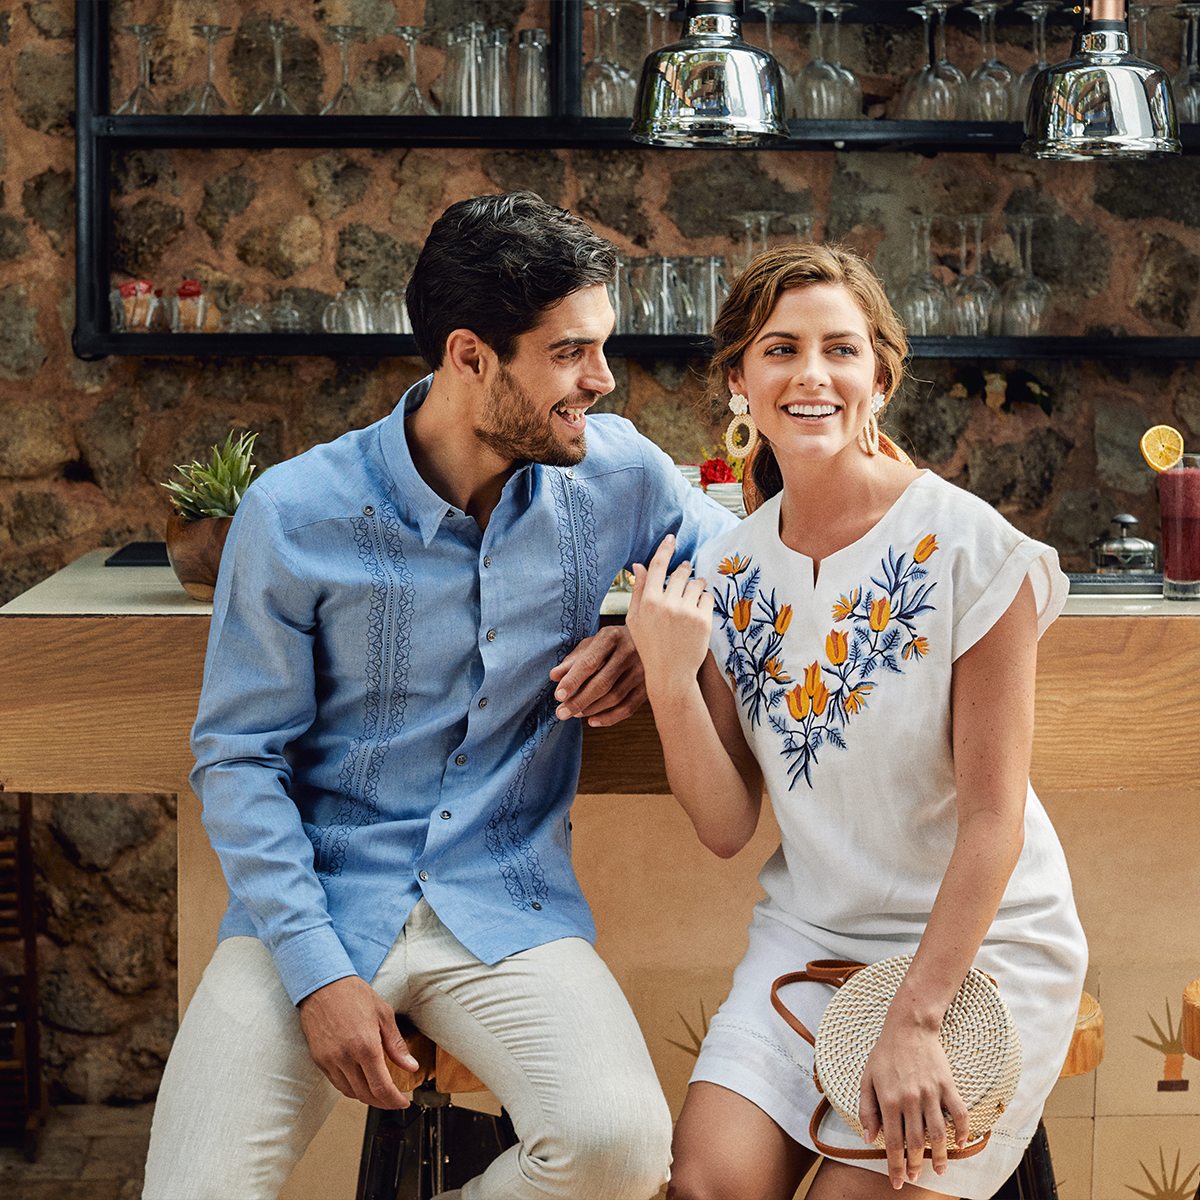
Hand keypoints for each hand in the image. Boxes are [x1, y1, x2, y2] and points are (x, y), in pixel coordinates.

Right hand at [298, 975, 419, 1108]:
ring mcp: (329, 1060)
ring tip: (378, 1092)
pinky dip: (350, 1088)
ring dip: (366, 1097)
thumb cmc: (353, 994)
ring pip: (350, 1092)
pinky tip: (359, 1081)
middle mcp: (346, 1057)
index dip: (394, 1101)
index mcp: (366, 1046)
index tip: (402, 1103)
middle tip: (393, 1099)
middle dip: (383, 1102)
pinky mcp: (319, 1059)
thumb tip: (410, 1066)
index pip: (382, 1087)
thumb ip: (397, 1045)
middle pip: (366, 1095)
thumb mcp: (384, 1014)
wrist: (323, 984)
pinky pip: (335, 1083)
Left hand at [549, 625, 646, 726]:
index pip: (589, 662)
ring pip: (615, 697)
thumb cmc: (613, 642)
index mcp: (611, 637)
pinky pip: (628, 707)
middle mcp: (629, 652)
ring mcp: (642, 670)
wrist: (649, 639)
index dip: (573, 681)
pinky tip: (593, 720)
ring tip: (575, 713)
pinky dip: (609, 718)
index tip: (558, 696)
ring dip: (592, 709)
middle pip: (602, 683)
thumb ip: (574, 659)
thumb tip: (554, 676)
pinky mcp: (649, 686)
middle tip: (561, 712)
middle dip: (579, 701)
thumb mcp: (592, 643)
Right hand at [625, 535, 713, 705]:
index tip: (672, 538)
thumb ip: (638, 592)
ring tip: (691, 597)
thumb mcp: (635, 620)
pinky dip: (704, 601)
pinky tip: (697, 612)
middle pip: (680, 572)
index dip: (665, 549)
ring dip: (696, 585)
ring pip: (696, 583)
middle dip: (684, 572)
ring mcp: (686, 611)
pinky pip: (708, 597)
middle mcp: (667, 604)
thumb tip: (638, 566)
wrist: (670, 674)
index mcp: (648, 602)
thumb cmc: (650, 646)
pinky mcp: (703, 620)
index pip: (657, 566)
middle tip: (685, 576)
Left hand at [857, 1010, 968, 1188]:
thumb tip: (868, 1138)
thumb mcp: (867, 1078)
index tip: (897, 1181)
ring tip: (939, 1170)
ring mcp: (931, 1092)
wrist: (908, 1026)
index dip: (895, 1165)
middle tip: (915, 1178)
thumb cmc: (884, 1053)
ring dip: (939, 1155)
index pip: (893, 1142)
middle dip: (915, 1166)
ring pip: (938, 1133)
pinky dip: (962, 1131)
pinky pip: (959, 1113)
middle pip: (915, 1143)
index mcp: (889, 1100)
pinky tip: (960, 1144)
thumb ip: (867, 1109)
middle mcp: (911, 1099)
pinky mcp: (947, 1085)